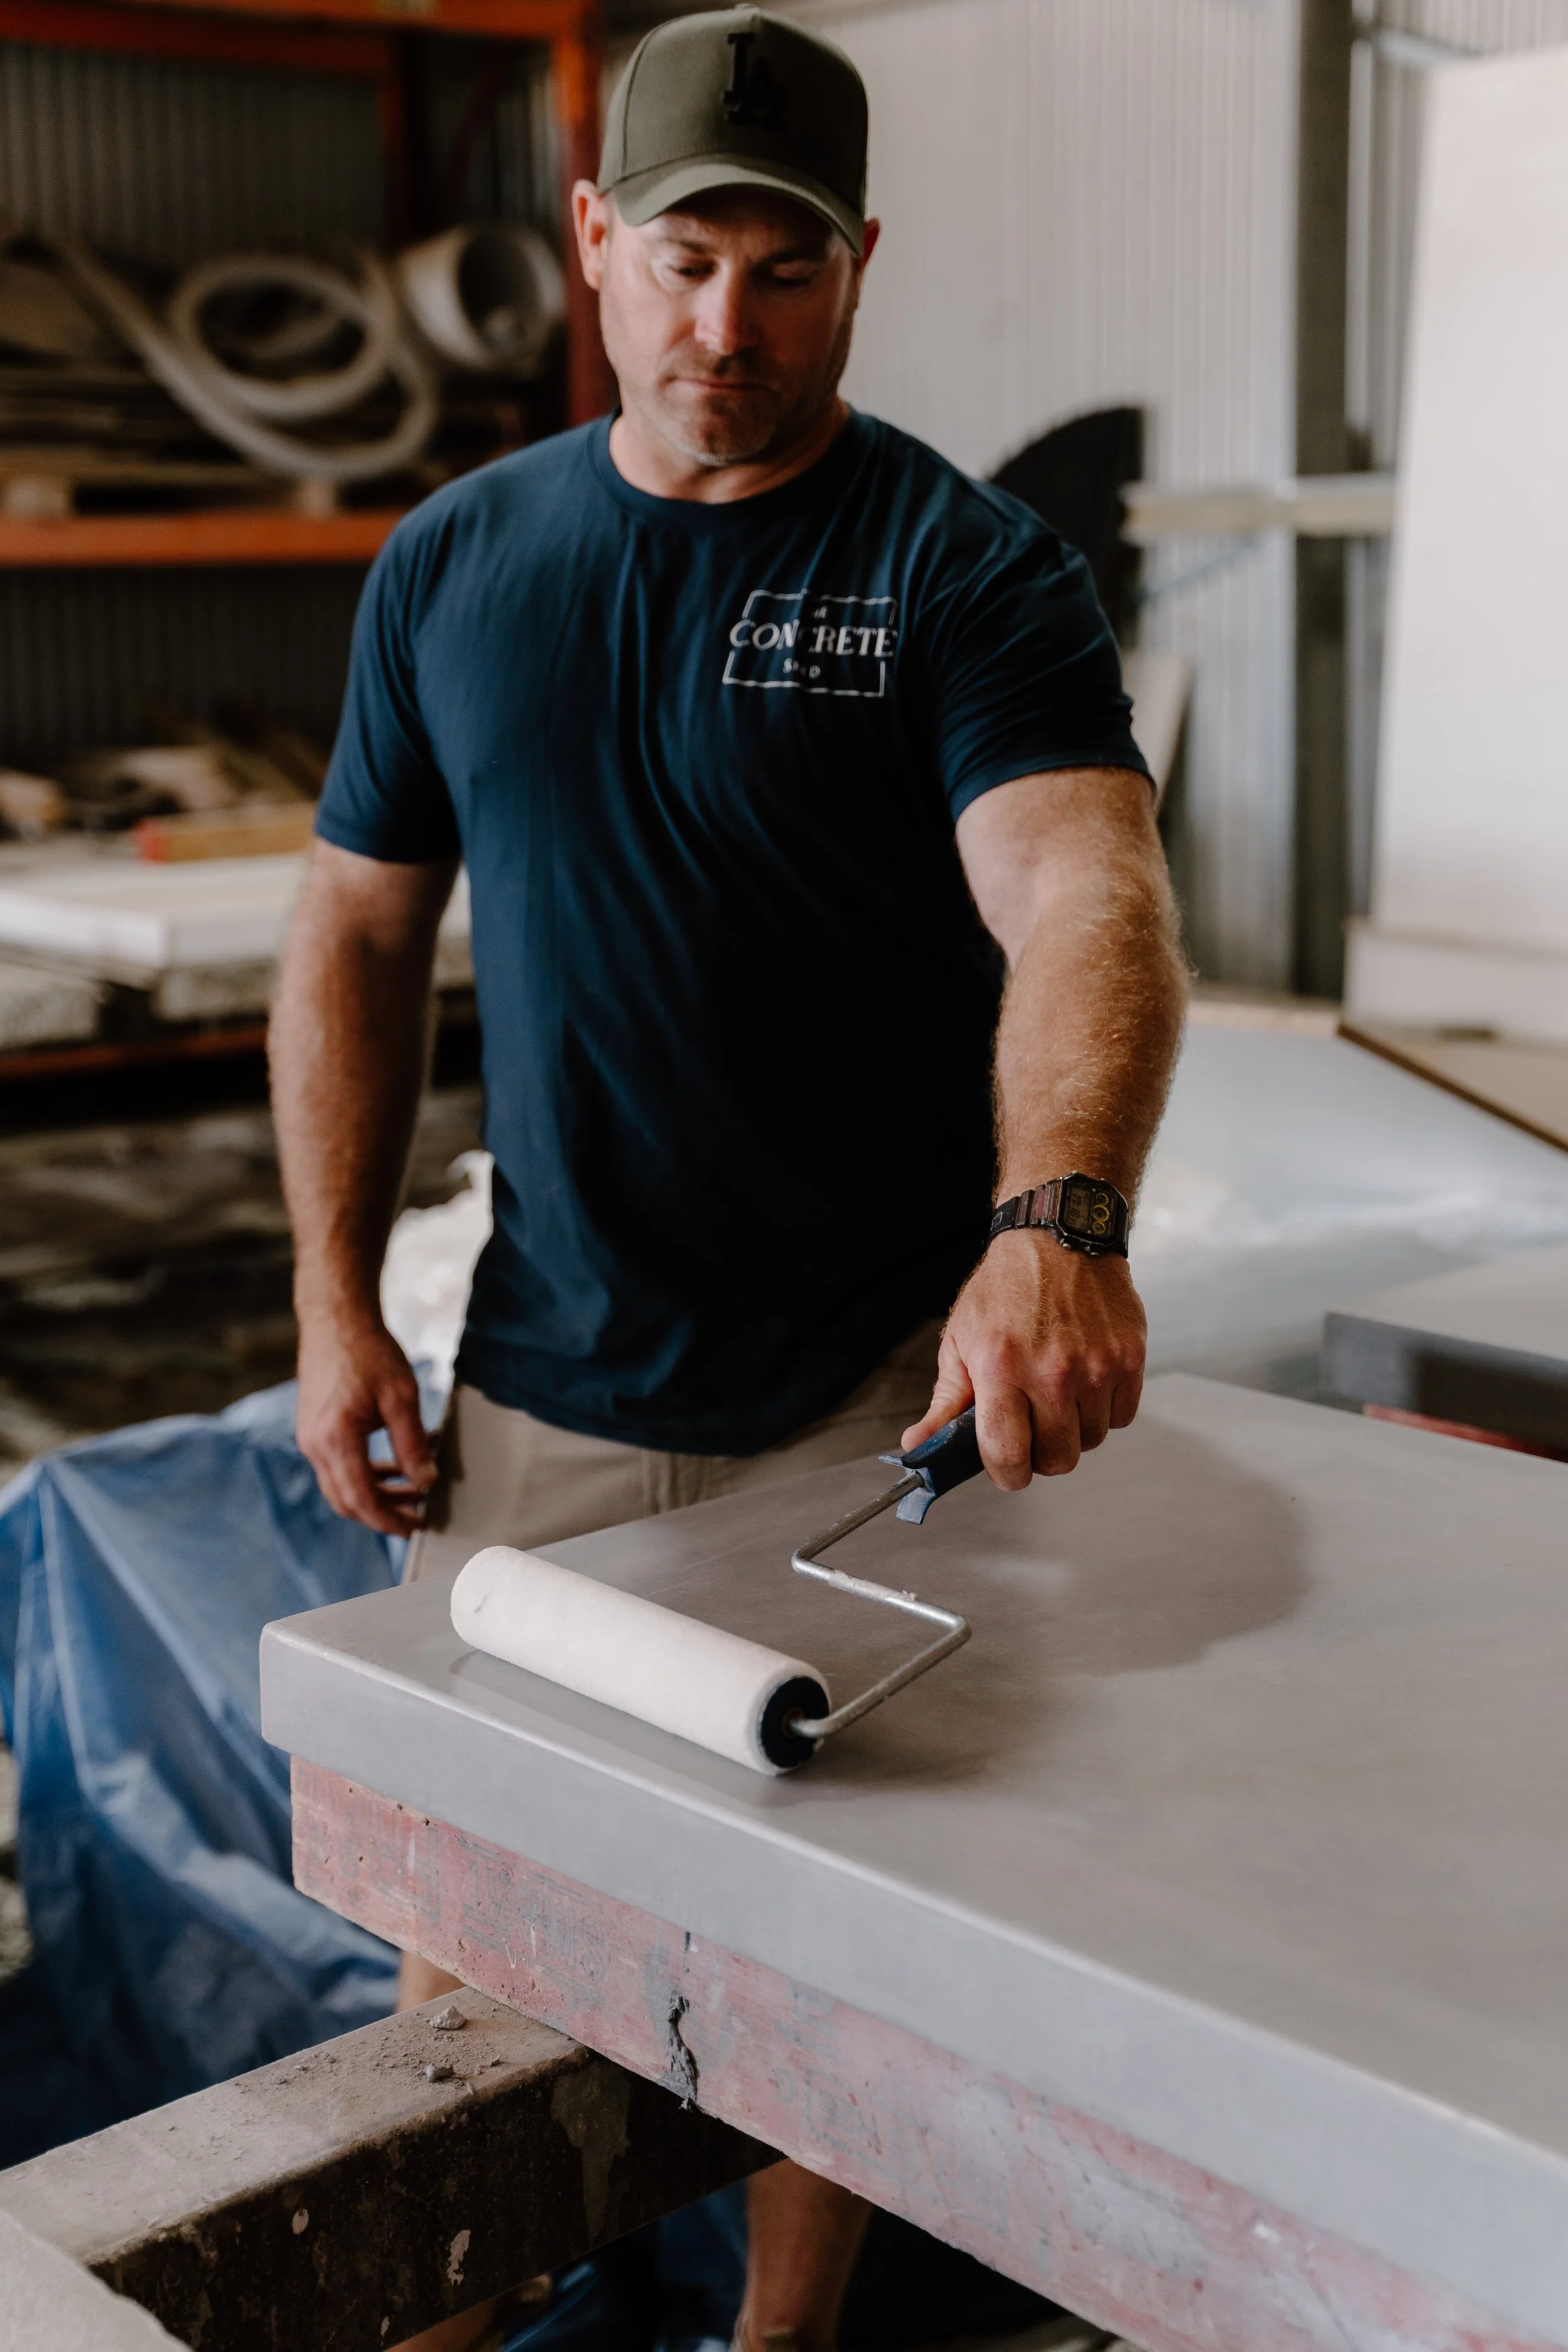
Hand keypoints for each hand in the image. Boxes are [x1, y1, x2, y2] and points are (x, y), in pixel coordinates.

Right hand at [295, 1310, 435, 1534]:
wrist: (335, 1318)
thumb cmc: (368, 1350)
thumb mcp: (401, 1396)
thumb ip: (412, 1443)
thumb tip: (426, 1481)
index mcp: (335, 1438)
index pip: (361, 1498)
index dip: (388, 1519)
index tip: (414, 1528)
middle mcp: (313, 1444)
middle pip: (345, 1500)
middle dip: (381, 1515)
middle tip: (416, 1519)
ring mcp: (309, 1437)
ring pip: (339, 1485)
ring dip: (374, 1495)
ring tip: (412, 1493)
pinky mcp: (312, 1429)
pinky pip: (336, 1466)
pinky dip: (363, 1475)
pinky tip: (392, 1470)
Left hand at [902, 1236, 1145, 1485]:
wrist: (1058, 1235)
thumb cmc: (1005, 1289)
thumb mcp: (961, 1340)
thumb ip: (945, 1403)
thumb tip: (918, 1446)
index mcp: (1000, 1367)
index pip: (1008, 1455)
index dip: (1006, 1474)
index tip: (1006, 1468)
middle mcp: (1052, 1370)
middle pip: (1058, 1459)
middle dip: (1042, 1455)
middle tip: (1033, 1427)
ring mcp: (1096, 1365)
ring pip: (1091, 1441)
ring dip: (1074, 1430)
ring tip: (1058, 1394)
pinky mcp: (1129, 1357)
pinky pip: (1120, 1417)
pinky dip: (1103, 1411)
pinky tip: (1085, 1382)